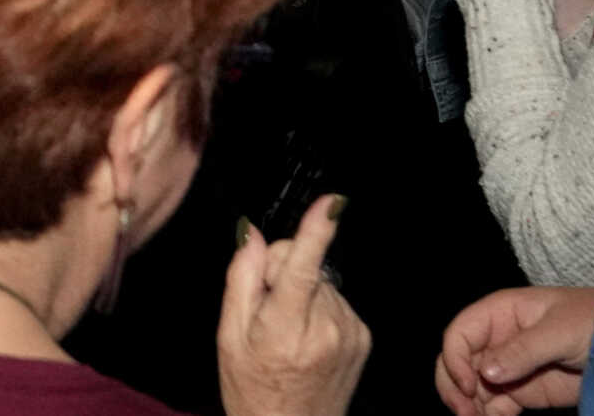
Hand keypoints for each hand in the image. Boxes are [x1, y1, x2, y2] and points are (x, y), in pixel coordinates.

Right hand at [218, 194, 370, 415]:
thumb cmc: (254, 390)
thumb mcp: (230, 338)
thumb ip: (241, 281)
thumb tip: (252, 237)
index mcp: (285, 328)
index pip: (302, 268)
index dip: (317, 230)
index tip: (334, 203)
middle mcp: (324, 328)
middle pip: (303, 264)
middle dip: (282, 275)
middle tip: (267, 316)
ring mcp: (348, 332)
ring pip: (320, 281)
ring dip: (303, 296)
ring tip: (289, 335)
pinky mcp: (362, 335)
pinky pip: (335, 300)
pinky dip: (320, 310)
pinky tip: (308, 339)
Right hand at [434, 285, 593, 415]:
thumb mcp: (559, 331)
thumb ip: (523, 349)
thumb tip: (487, 374)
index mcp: (500, 312)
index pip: (460, 333)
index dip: (455, 359)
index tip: (470, 385)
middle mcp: (498, 339)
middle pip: (459, 362)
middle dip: (454, 387)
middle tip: (464, 413)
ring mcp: (509, 368)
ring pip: (472, 388)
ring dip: (469, 407)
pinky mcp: (523, 392)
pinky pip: (494, 405)